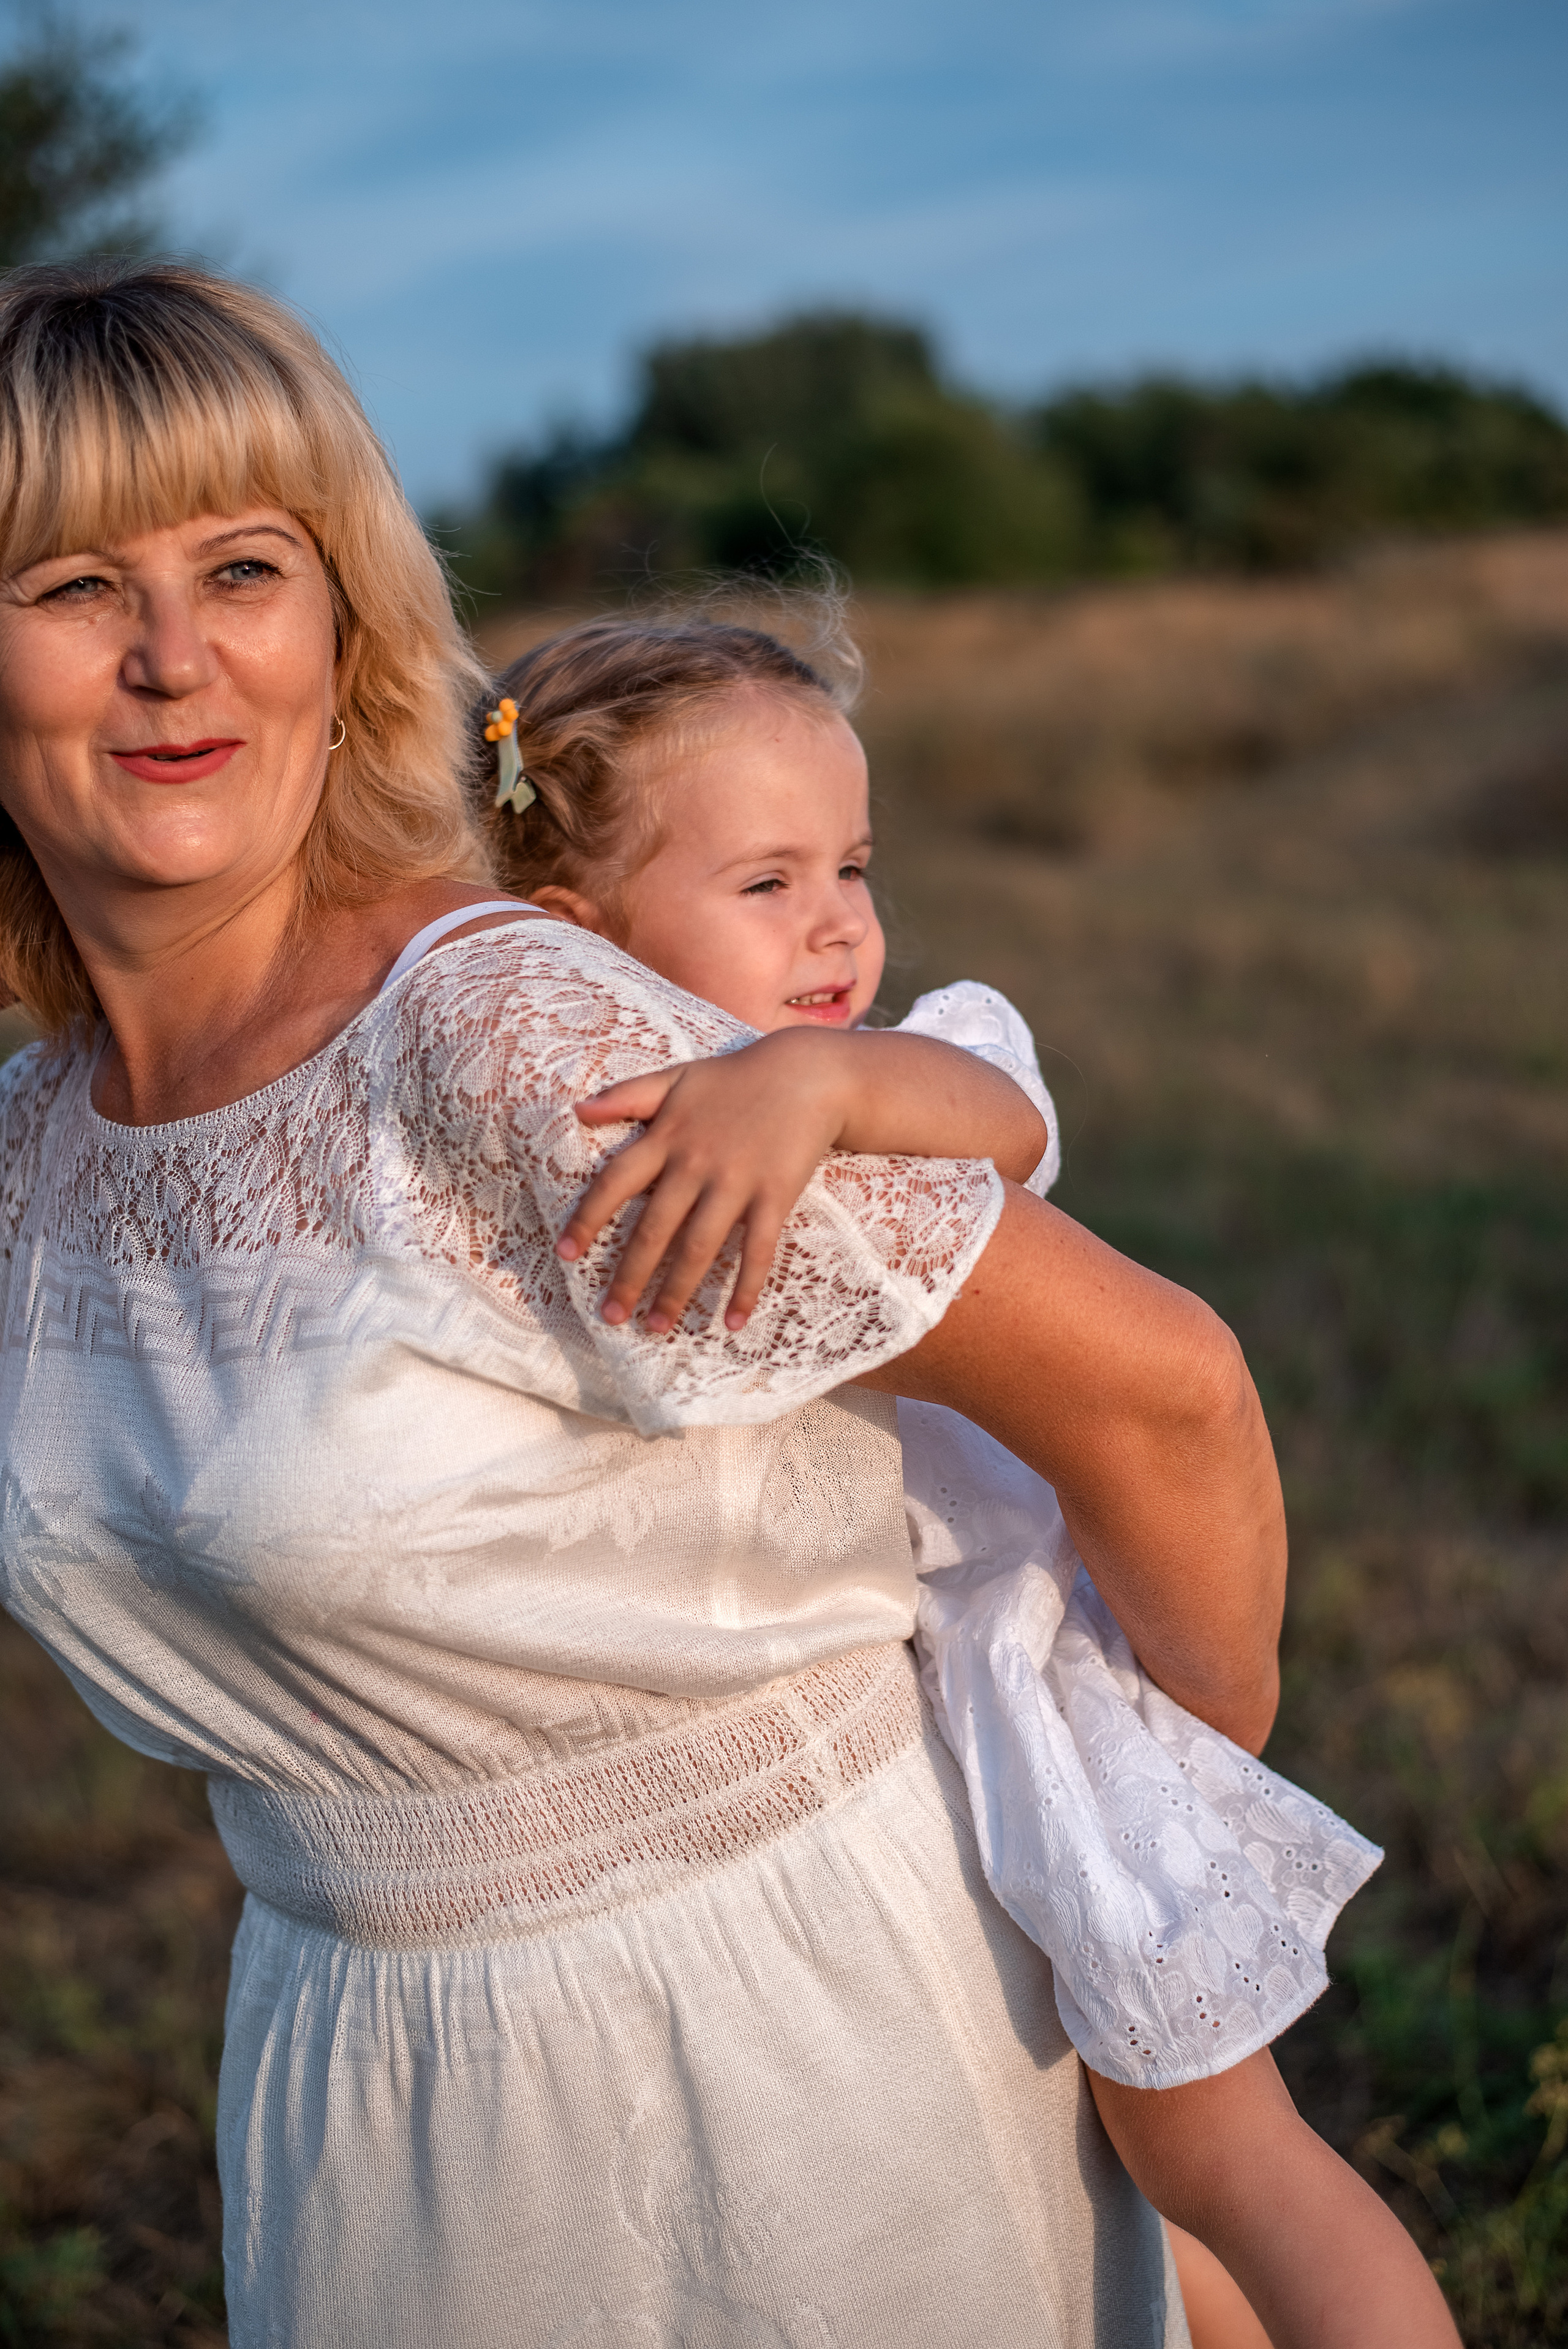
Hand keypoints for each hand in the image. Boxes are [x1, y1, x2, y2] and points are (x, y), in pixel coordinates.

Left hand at [556, 1033, 855, 1331]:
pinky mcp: (775, 1196)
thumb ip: (627, 1095)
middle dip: (629, 1275)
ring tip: (655, 1328)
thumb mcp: (677, 1077)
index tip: (566, 1255)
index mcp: (667, 1137)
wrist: (808, 1074)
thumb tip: (577, 1109)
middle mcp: (696, 1164)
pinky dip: (746, 1288)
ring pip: (699, 1247)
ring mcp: (736, 1183)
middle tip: (610, 1316)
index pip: (615, 1182)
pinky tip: (734, 1323)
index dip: (588, 1219)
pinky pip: (758, 1251)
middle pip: (655, 1228)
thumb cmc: (736, 1078)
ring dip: (675, 1292)